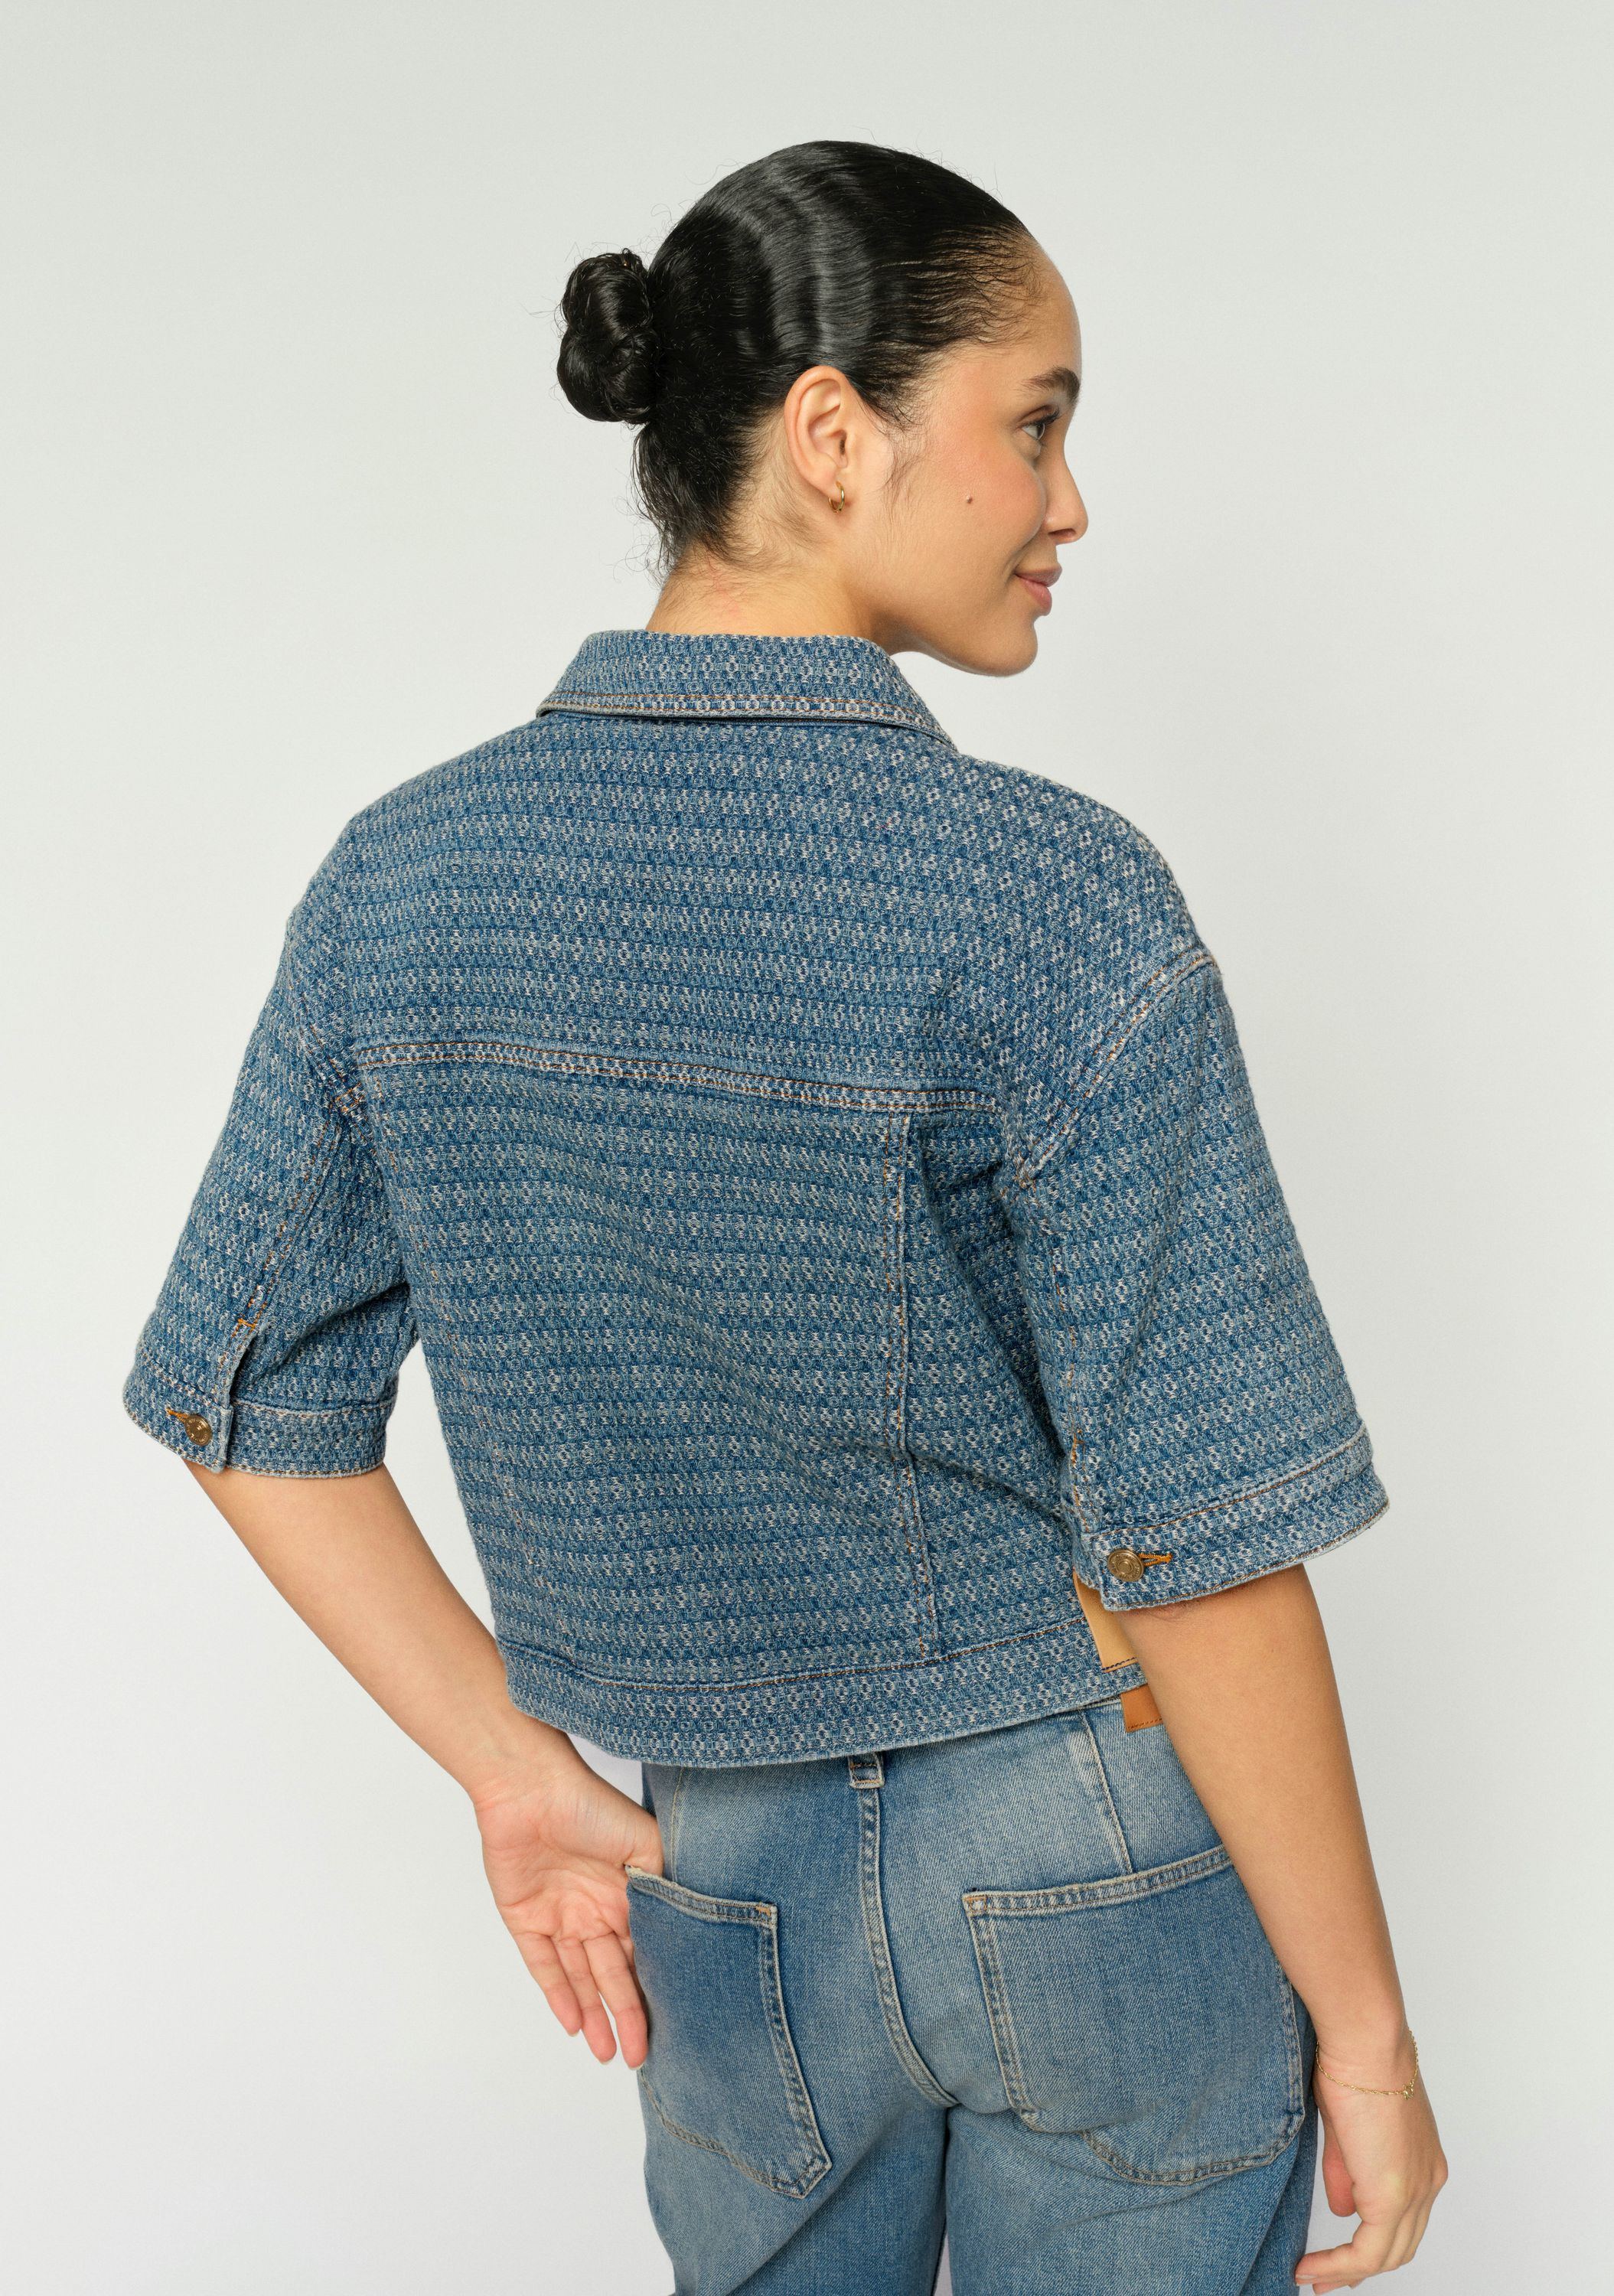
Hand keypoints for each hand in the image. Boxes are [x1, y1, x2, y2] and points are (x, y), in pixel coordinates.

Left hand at [472, 1752, 665, 2067]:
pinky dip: (558, 1995)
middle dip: (627, 2015)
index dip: (655, 1987)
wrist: (529, 1788)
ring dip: (594, 2015)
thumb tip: (688, 1932)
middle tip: (639, 2057)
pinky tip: (572, 2025)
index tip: (674, 2023)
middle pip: (613, 1973)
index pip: (644, 1952)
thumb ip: (663, 1888)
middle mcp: (595, 1910)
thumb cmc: (590, 1806)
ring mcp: (561, 1916)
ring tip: (608, 2054)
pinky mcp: (525, 1919)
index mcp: (627, 1893)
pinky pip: (543, 1966)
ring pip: (581, 1978)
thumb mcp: (645, 1844)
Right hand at [1295, 2035, 1448, 2289]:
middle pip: (1399, 2246)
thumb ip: (1348, 2174)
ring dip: (1348, 2272)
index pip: (1404, 2220)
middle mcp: (1428, 2181)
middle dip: (1361, 2268)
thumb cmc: (1353, 2063)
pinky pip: (1367, 2252)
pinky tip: (1312, 2267)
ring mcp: (1416, 2191)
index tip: (1341, 2256)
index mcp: (1423, 2161)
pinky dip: (1340, 2266)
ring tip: (1314, 2277)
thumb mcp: (1348, 2128)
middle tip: (1325, 2278)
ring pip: (1387, 2255)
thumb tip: (1344, 2210)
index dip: (1373, 2242)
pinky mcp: (1393, 2197)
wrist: (1366, 2042)